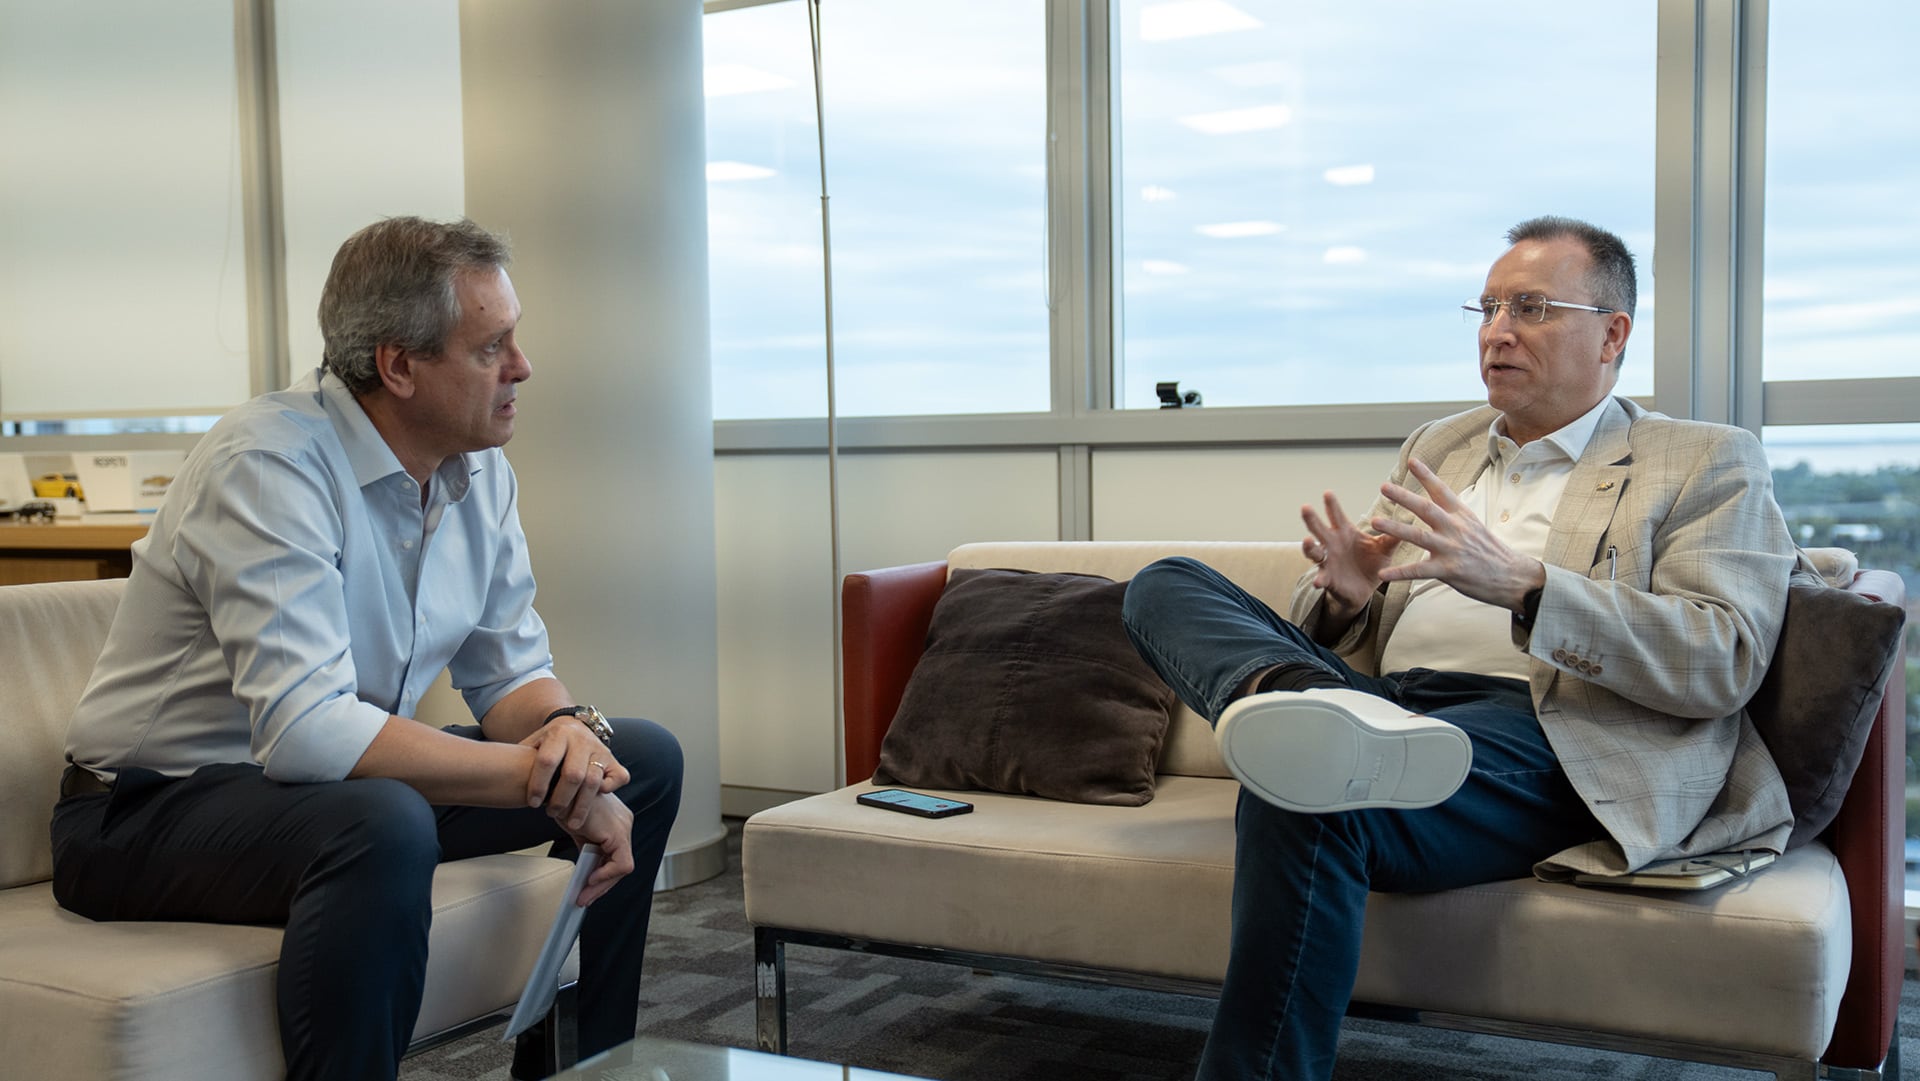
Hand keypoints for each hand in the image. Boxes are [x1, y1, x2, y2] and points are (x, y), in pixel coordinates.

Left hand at [522, 715, 629, 828]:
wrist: (572, 726)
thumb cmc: (548, 743)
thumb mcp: (532, 743)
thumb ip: (520, 758)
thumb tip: (498, 776)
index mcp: (559, 733)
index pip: (547, 760)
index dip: (538, 785)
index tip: (532, 803)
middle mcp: (582, 739)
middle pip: (573, 774)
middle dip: (560, 799)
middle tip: (551, 814)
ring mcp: (600, 749)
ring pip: (594, 780)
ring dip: (581, 805)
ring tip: (570, 822)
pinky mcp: (614, 760)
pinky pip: (619, 777)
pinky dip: (610, 789)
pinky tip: (595, 802)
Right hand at [565, 794, 635, 905]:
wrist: (557, 787)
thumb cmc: (565, 801)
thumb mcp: (578, 828)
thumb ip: (587, 845)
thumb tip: (587, 869)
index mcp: (617, 820)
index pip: (616, 855)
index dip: (603, 876)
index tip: (586, 888)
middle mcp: (624, 822)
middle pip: (620, 863)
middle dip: (601, 885)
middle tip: (583, 898)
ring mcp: (623, 827)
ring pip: (622, 867)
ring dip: (600, 885)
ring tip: (582, 895)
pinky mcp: (618, 833)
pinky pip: (620, 864)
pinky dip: (605, 876)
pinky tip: (589, 880)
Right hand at [1300, 489, 1398, 619]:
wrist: (1364, 590)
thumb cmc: (1371, 564)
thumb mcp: (1384, 549)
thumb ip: (1392, 536)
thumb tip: (1411, 518)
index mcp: (1344, 533)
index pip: (1336, 516)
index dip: (1331, 505)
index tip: (1328, 493)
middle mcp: (1331, 544)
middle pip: (1318, 528)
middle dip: (1311, 518)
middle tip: (1306, 507)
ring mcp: (1327, 561)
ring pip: (1313, 551)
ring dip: (1308, 547)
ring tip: (1306, 542)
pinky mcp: (1327, 578)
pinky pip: (1321, 578)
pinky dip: (1318, 579)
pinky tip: (1317, 582)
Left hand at [1370, 459, 1544, 610]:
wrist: (1512, 576)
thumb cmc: (1489, 551)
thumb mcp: (1473, 525)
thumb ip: (1452, 513)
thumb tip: (1436, 498)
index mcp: (1461, 515)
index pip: (1442, 490)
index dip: (1426, 475)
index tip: (1411, 461)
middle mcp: (1455, 528)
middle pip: (1426, 508)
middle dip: (1404, 496)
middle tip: (1384, 487)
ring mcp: (1451, 549)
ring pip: (1418, 536)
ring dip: (1395, 528)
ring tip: (1374, 521)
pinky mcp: (1448, 570)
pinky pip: (1419, 571)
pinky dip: (1400, 573)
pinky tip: (1384, 574)